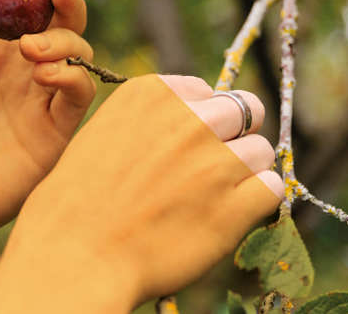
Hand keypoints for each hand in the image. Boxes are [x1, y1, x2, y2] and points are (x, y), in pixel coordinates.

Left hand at [0, 0, 95, 256]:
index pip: (20, 2)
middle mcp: (19, 68)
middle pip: (60, 19)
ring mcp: (39, 98)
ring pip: (78, 50)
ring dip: (64, 38)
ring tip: (30, 49)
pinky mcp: (53, 131)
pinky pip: (80, 92)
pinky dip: (73, 74)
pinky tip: (44, 73)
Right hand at [0, 75, 283, 312]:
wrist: (74, 257)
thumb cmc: (78, 203)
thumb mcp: (104, 134)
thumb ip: (152, 121)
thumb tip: (196, 123)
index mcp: (154, 93)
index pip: (207, 91)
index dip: (201, 120)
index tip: (184, 146)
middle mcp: (191, 118)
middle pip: (245, 111)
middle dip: (233, 137)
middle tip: (209, 171)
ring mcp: (217, 160)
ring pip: (263, 151)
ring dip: (245, 173)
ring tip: (212, 200)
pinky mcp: (237, 204)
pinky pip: (273, 188)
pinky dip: (258, 203)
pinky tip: (230, 217)